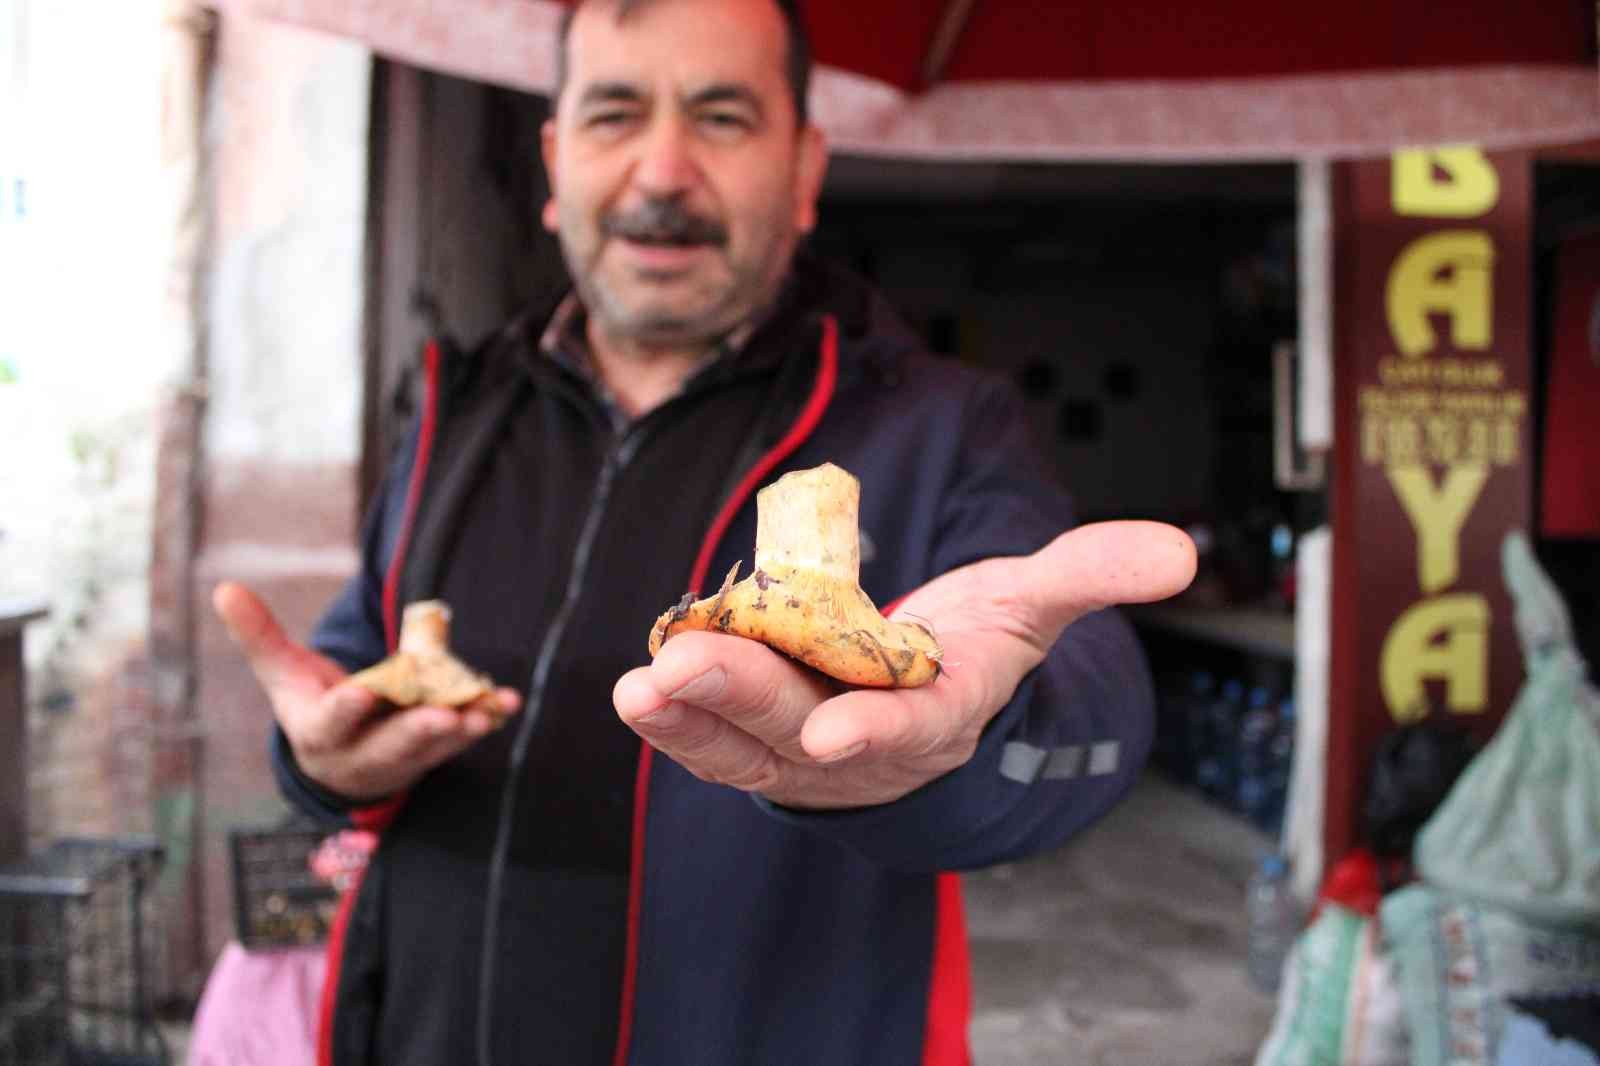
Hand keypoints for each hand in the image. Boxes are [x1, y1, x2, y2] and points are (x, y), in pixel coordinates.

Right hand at [212, 582, 519, 801]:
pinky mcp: (434, 755)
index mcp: (318, 733)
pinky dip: (486, 719)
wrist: (339, 762)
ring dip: (460, 730)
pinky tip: (508, 702)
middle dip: (416, 731)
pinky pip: (462, 740)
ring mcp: (402, 759)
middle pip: (390, 745)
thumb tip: (223, 586)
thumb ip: (259, 634)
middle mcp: (361, 754)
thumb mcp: (281, 673)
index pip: (332, 724)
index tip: (365, 693)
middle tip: (442, 715)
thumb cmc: (307, 704)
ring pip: (432, 748)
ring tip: (484, 711)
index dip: (348, 711)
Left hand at [613, 520, 1195, 808]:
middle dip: (746, 699)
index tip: (834, 735)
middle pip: (805, 727)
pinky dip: (676, 719)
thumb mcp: (1031, 602)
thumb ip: (1089, 573)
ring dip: (690, 717)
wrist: (923, 692)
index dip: (879, 729)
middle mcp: (871, 742)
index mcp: (942, 711)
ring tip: (639, 686)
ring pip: (745, 740)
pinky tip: (636, 688)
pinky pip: (715, 738)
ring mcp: (808, 747)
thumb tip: (1179, 552)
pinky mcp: (760, 741)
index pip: (915, 725)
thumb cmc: (977, 643)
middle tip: (681, 669)